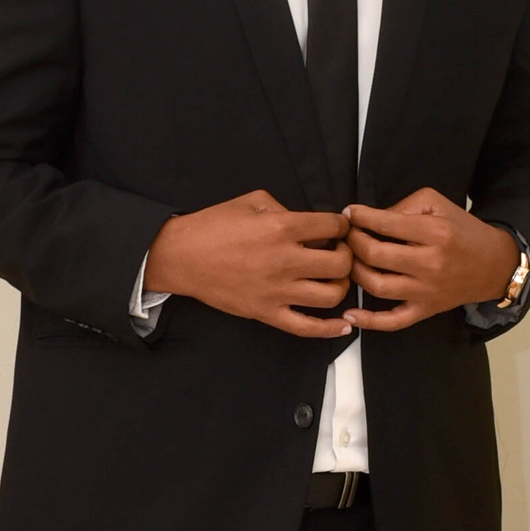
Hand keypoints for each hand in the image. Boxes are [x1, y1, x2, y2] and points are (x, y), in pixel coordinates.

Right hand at [144, 191, 354, 337]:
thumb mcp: (252, 201)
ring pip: (331, 296)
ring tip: (332, 278)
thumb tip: (309, 225)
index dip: (341, 225)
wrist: (182, 256)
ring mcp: (276, 291)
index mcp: (282, 228)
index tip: (338, 228)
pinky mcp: (266, 313)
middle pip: (340, 264)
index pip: (333, 227)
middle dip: (347, 255)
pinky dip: (331, 329)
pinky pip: (307, 328)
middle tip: (338, 252)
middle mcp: (284, 260)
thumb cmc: (214, 226)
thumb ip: (285, 208)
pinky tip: (344, 324)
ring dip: (340, 285)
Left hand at [345, 191, 518, 332]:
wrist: (494, 265)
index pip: (385, 224)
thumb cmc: (463, 232)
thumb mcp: (439, 204)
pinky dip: (369, 321)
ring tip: (350, 260)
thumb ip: (405, 206)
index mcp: (435, 233)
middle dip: (353, 242)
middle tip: (347, 236)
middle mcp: (430, 264)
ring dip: (354, 272)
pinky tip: (350, 314)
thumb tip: (372, 219)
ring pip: (377, 286)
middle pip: (375, 255)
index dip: (360, 217)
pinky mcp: (425, 310)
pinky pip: (393, 321)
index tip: (348, 214)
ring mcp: (426, 291)